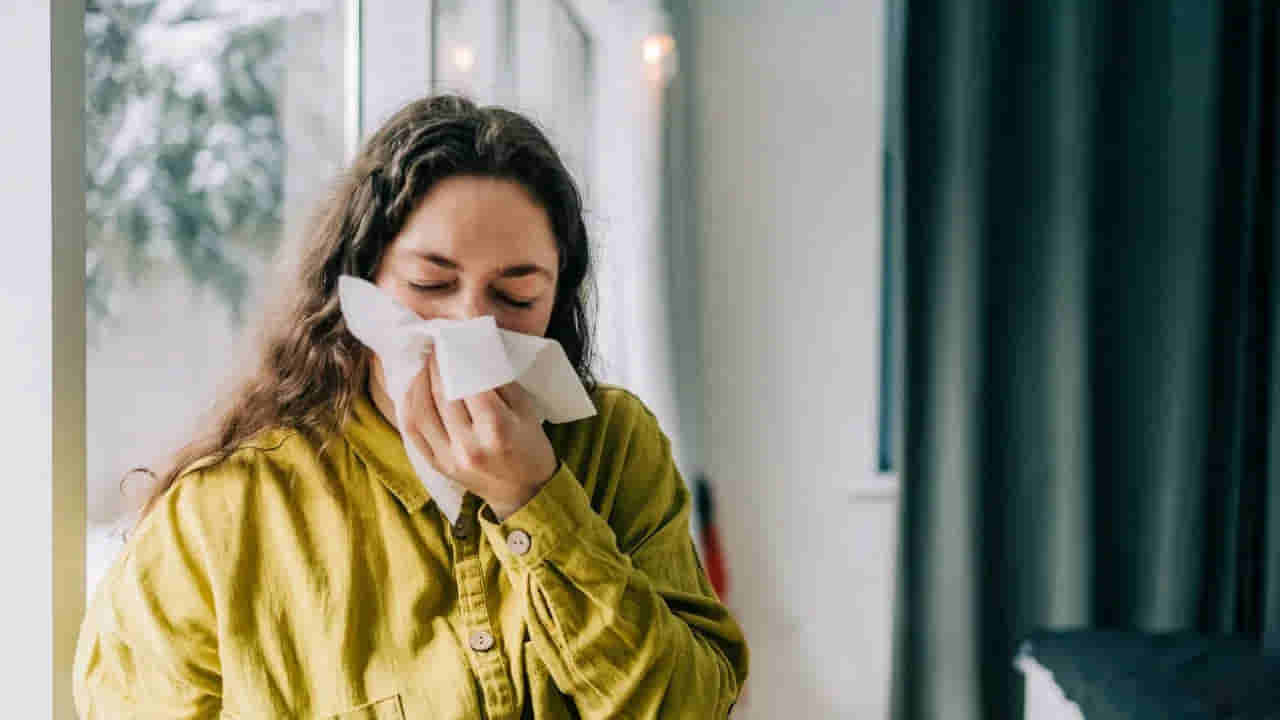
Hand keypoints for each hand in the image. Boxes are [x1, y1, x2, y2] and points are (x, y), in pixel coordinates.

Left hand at [403, 350, 558, 519]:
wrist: (522, 492)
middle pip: (442, 395)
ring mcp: (450, 458)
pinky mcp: (437, 465)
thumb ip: (500, 382)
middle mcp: (470, 445)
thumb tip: (473, 353)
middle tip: (433, 345)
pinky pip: (412, 431)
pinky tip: (413, 389)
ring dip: (417, 381)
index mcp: (497, 429)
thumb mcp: (526, 410)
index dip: (454, 358)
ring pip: (420, 411)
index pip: (468, 384)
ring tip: (422, 364)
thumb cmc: (529, 446)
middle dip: (434, 365)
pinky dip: (408, 405)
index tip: (449, 340)